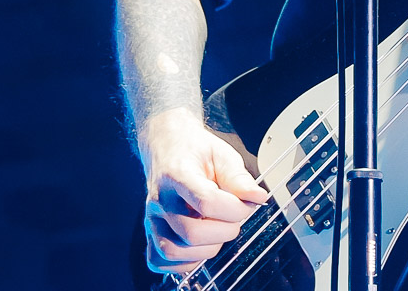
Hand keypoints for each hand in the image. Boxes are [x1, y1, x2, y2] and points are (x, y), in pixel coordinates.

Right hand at [136, 108, 268, 274]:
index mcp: (178, 174)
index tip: (248, 203)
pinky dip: (184, 261)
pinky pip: (159, 260)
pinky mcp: (150, 232)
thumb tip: (257, 197)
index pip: (206, 202)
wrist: (168, 146)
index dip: (235, 208)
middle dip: (224, 231)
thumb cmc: (194, 151)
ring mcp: (152, 218)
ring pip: (175, 250)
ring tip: (217, 230)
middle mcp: (161, 199)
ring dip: (206, 248)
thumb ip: (239, 177)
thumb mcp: (222, 154)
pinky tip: (199, 245)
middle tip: (234, 218)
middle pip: (191, 232)